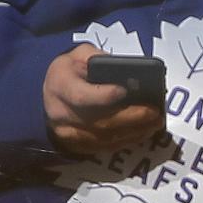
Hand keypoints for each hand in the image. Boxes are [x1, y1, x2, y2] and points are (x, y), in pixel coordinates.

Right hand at [43, 45, 164, 155]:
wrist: (46, 98)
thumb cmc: (68, 73)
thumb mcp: (78, 55)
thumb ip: (99, 58)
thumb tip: (127, 71)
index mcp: (60, 85)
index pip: (81, 96)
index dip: (104, 95)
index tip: (125, 90)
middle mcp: (62, 113)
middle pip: (101, 121)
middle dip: (132, 117)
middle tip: (155, 112)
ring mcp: (70, 134)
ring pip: (106, 137)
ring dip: (135, 131)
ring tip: (156, 122)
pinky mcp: (79, 147)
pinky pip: (107, 147)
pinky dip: (128, 140)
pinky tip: (144, 132)